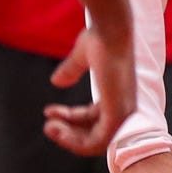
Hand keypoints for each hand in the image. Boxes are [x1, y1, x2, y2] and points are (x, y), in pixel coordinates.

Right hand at [42, 24, 133, 156]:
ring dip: (69, 139)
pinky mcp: (117, 115)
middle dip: (68, 132)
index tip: (49, 112)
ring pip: (94, 142)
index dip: (69, 118)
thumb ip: (71, 70)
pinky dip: (75, 140)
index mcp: (117, 96)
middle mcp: (123, 108)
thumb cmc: (101, 38)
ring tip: (49, 128)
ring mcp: (122, 113)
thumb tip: (56, 81)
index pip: (94, 118)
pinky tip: (57, 128)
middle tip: (47, 126)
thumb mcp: (82, 57)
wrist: (111, 30)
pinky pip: (97, 142)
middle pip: (93, 133)